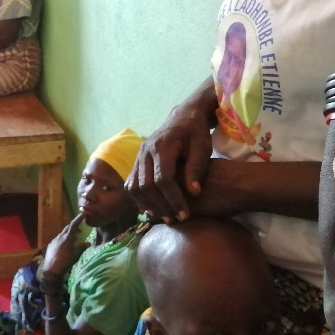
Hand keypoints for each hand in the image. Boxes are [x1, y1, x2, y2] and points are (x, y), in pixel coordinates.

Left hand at [41, 213, 89, 276]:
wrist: (51, 269)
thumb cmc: (66, 262)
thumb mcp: (76, 255)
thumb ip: (82, 247)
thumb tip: (88, 243)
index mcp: (67, 238)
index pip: (73, 225)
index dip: (78, 219)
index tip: (83, 214)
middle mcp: (60, 236)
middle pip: (68, 227)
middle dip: (74, 226)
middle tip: (80, 228)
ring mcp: (54, 240)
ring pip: (63, 233)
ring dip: (69, 233)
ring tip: (74, 237)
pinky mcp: (51, 244)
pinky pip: (58, 238)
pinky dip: (64, 238)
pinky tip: (65, 244)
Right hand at [126, 107, 213, 222]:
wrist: (183, 115)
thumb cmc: (196, 132)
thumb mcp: (203, 147)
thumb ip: (197, 168)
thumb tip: (194, 193)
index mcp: (163, 146)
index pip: (163, 179)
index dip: (173, 198)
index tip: (185, 214)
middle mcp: (146, 151)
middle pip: (146, 185)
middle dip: (161, 205)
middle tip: (175, 219)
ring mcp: (139, 155)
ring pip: (134, 186)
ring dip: (148, 204)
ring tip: (164, 216)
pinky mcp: (137, 160)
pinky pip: (131, 183)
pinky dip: (139, 198)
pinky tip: (152, 208)